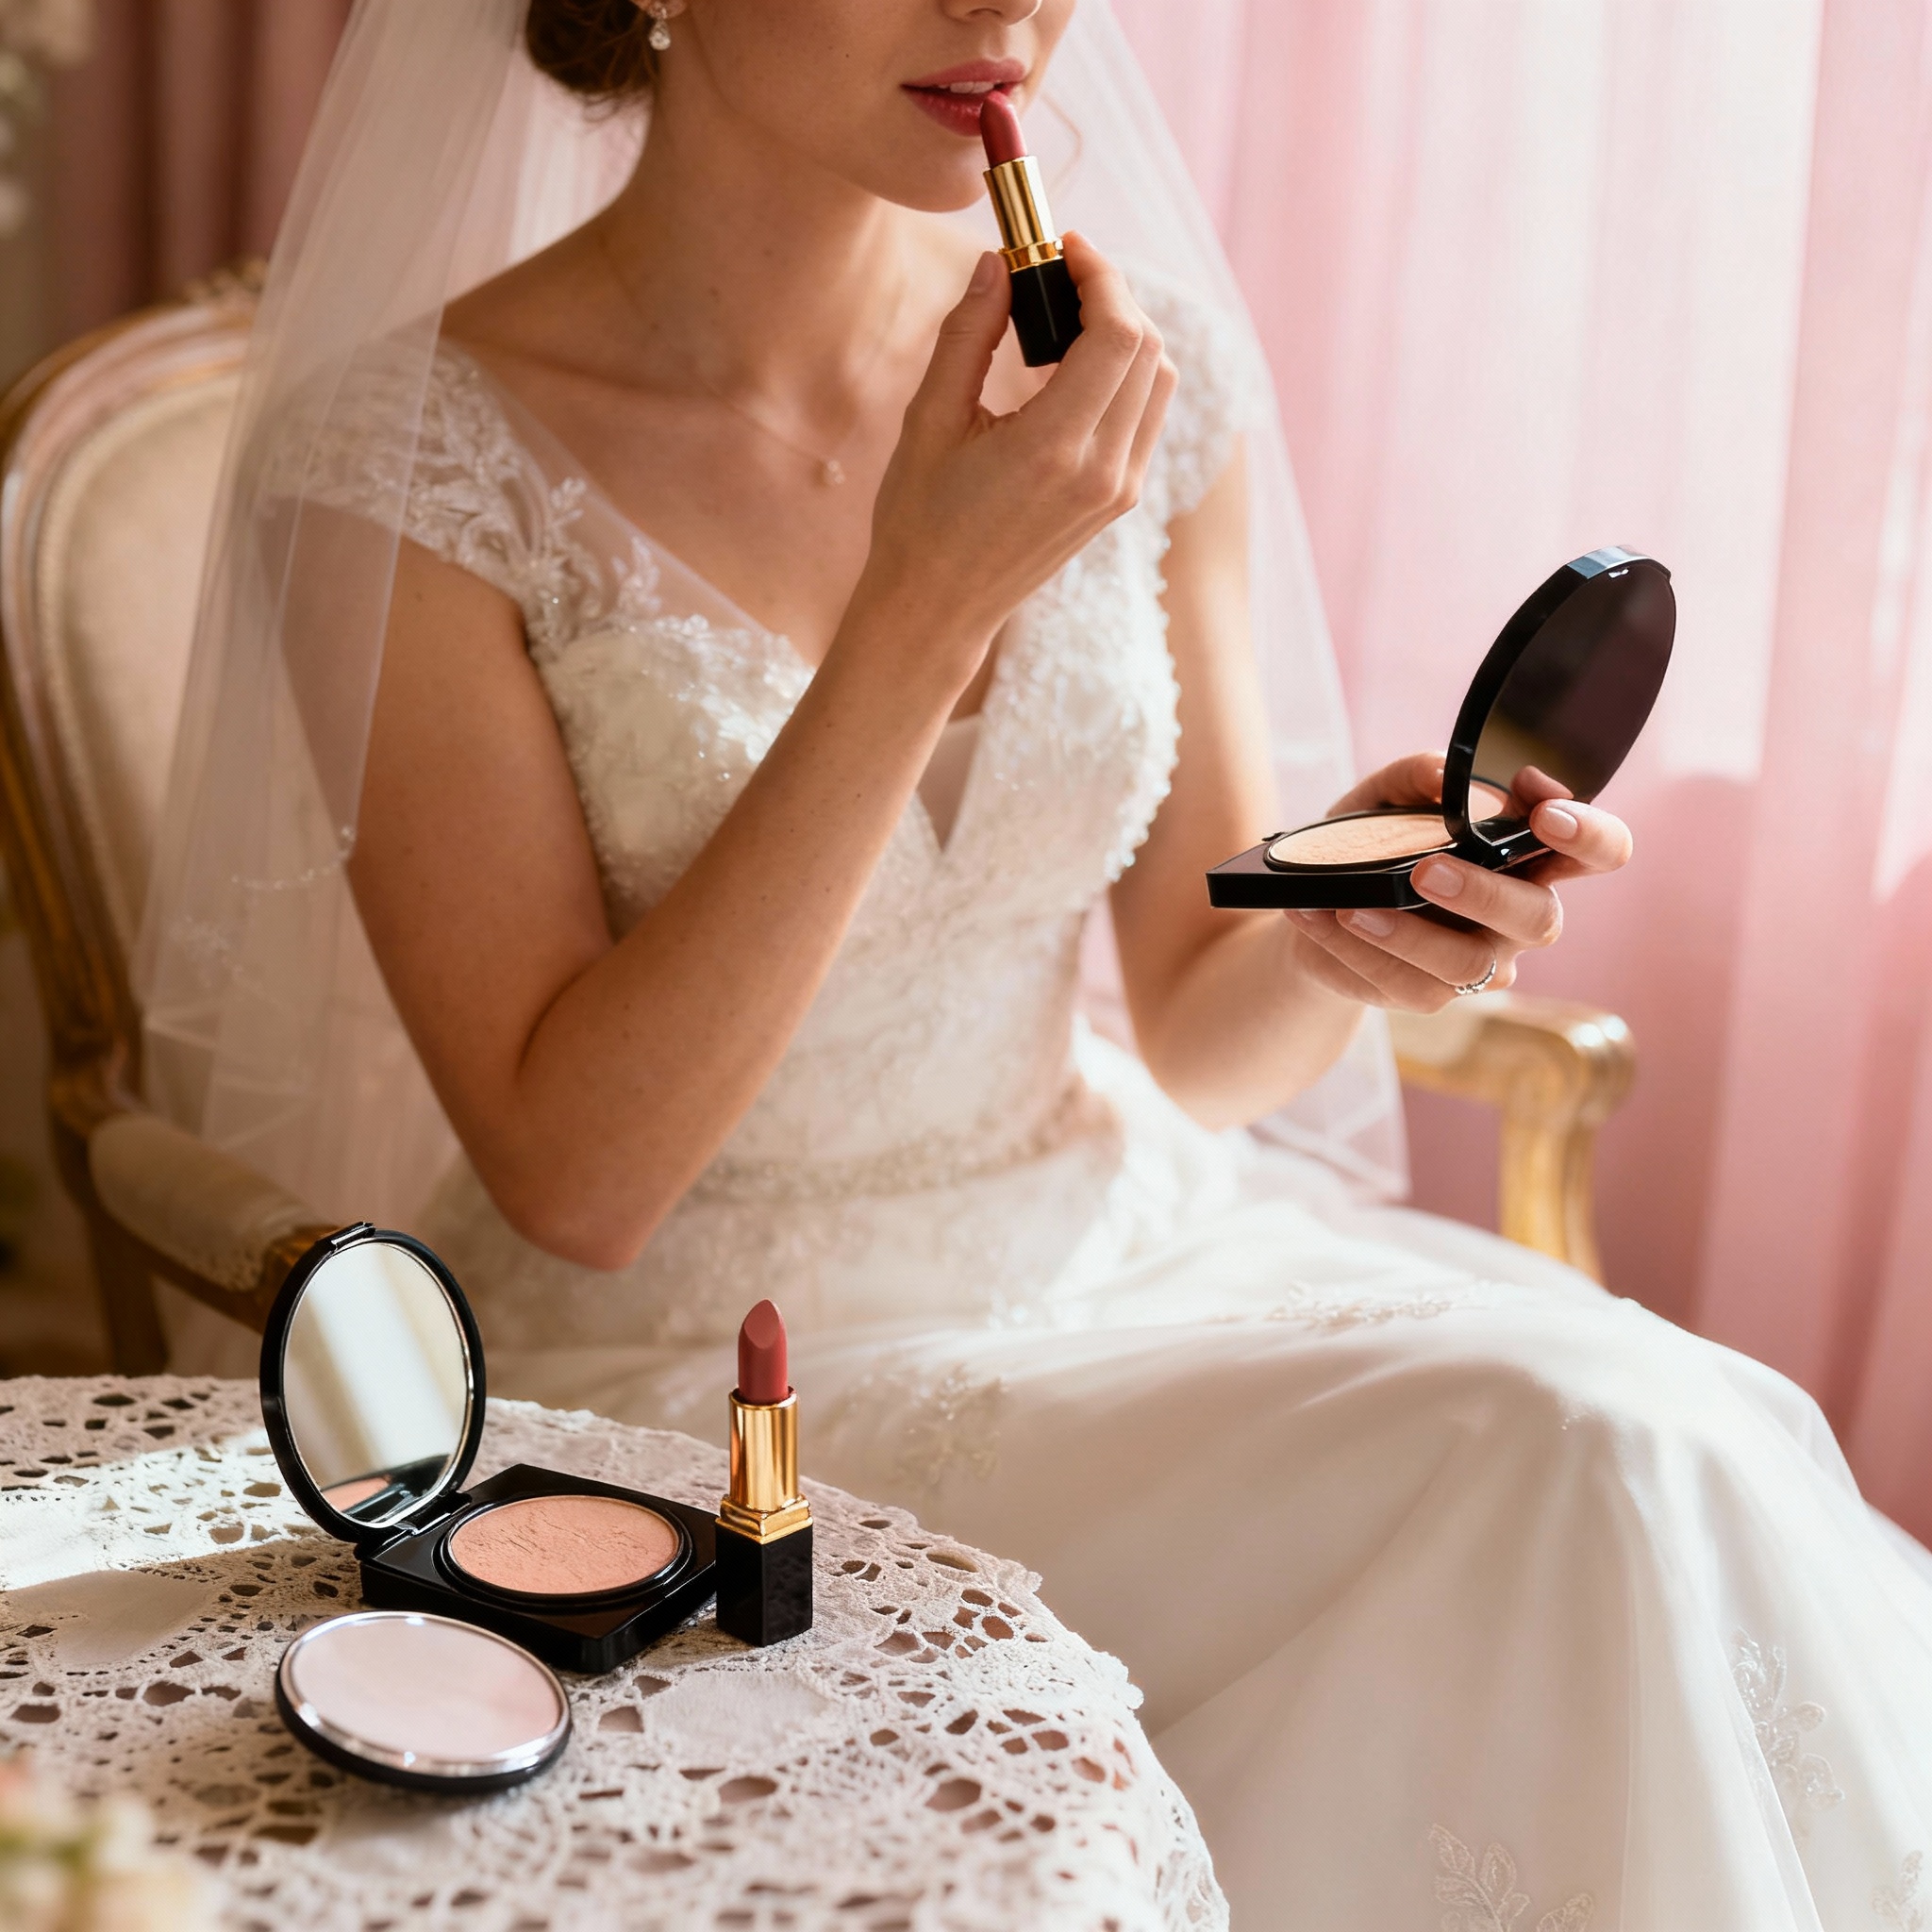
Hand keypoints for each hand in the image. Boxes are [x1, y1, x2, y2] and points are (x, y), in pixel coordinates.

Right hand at [847, 232, 1176, 693]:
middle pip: (1148, 348)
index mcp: (1054, 449)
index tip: (1062, 246)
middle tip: (1060, 272)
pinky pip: (1147, 414)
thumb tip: (998, 262)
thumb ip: (968, 335)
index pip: (1118, 334)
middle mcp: (1103, 471)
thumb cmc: (919, 520)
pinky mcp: (1120, 500)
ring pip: (1158, 379)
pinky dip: (1126, 373)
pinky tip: (1075, 366)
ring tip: (1067, 316)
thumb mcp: (929, 421)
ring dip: (1124, 331)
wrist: (937, 609)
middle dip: (1111, 294)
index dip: (1099, 274)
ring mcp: (1119, 490)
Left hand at [1283, 752, 1633, 1012]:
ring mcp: (1480, 962)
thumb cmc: (1372, 843)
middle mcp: (1520, 915)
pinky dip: (1357, 950)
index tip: (1544, 811)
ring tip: (1353, 908)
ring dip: (1407, 935)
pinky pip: (1405, 985)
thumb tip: (1442, 774)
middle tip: (1427, 872)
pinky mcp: (1428, 993)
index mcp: (1529, 856)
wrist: (1319, 909)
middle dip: (1486, 894)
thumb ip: (1417, 776)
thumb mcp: (1384, 797)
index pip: (1598, 851)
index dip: (1589, 835)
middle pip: (1540, 918)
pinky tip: (1323, 919)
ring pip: (1467, 966)